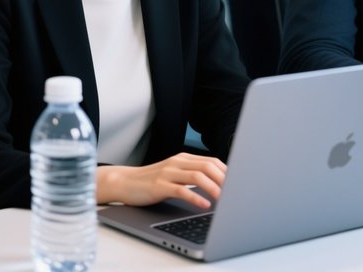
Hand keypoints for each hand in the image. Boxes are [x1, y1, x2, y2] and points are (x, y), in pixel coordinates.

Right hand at [96, 152, 226, 208]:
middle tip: (235, 192)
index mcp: (184, 158)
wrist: (125, 182)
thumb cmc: (151, 181)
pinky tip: (204, 204)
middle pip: (208, 166)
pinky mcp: (160, 185)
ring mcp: (169, 172)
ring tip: (223, 199)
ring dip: (213, 188)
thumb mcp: (174, 174)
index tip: (238, 183)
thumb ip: (191, 175)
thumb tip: (215, 184)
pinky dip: (195, 197)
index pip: (212, 161)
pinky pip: (181, 190)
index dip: (227, 171)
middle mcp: (178, 162)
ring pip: (197, 176)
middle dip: (224, 179)